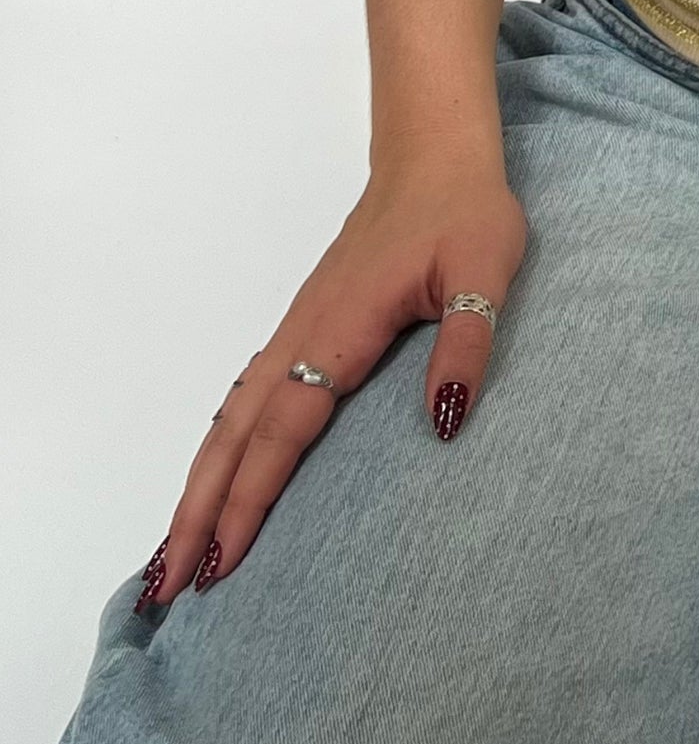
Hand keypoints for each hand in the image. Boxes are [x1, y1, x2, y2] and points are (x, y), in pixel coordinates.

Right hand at [130, 151, 527, 608]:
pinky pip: (246, 401)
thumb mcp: (487, 272)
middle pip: (232, 437)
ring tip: (172, 556)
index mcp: (340, 330)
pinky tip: (215, 482)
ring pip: (228, 420)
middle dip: (197, 514)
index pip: (282, 430)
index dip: (250, 499)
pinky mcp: (303, 329)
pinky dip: (220, 451)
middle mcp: (303, 336)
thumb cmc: (465, 212)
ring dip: (198, 488)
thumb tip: (446, 420)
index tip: (224, 562)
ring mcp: (296, 332)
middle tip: (167, 588)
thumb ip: (468, 342)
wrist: (435, 156)